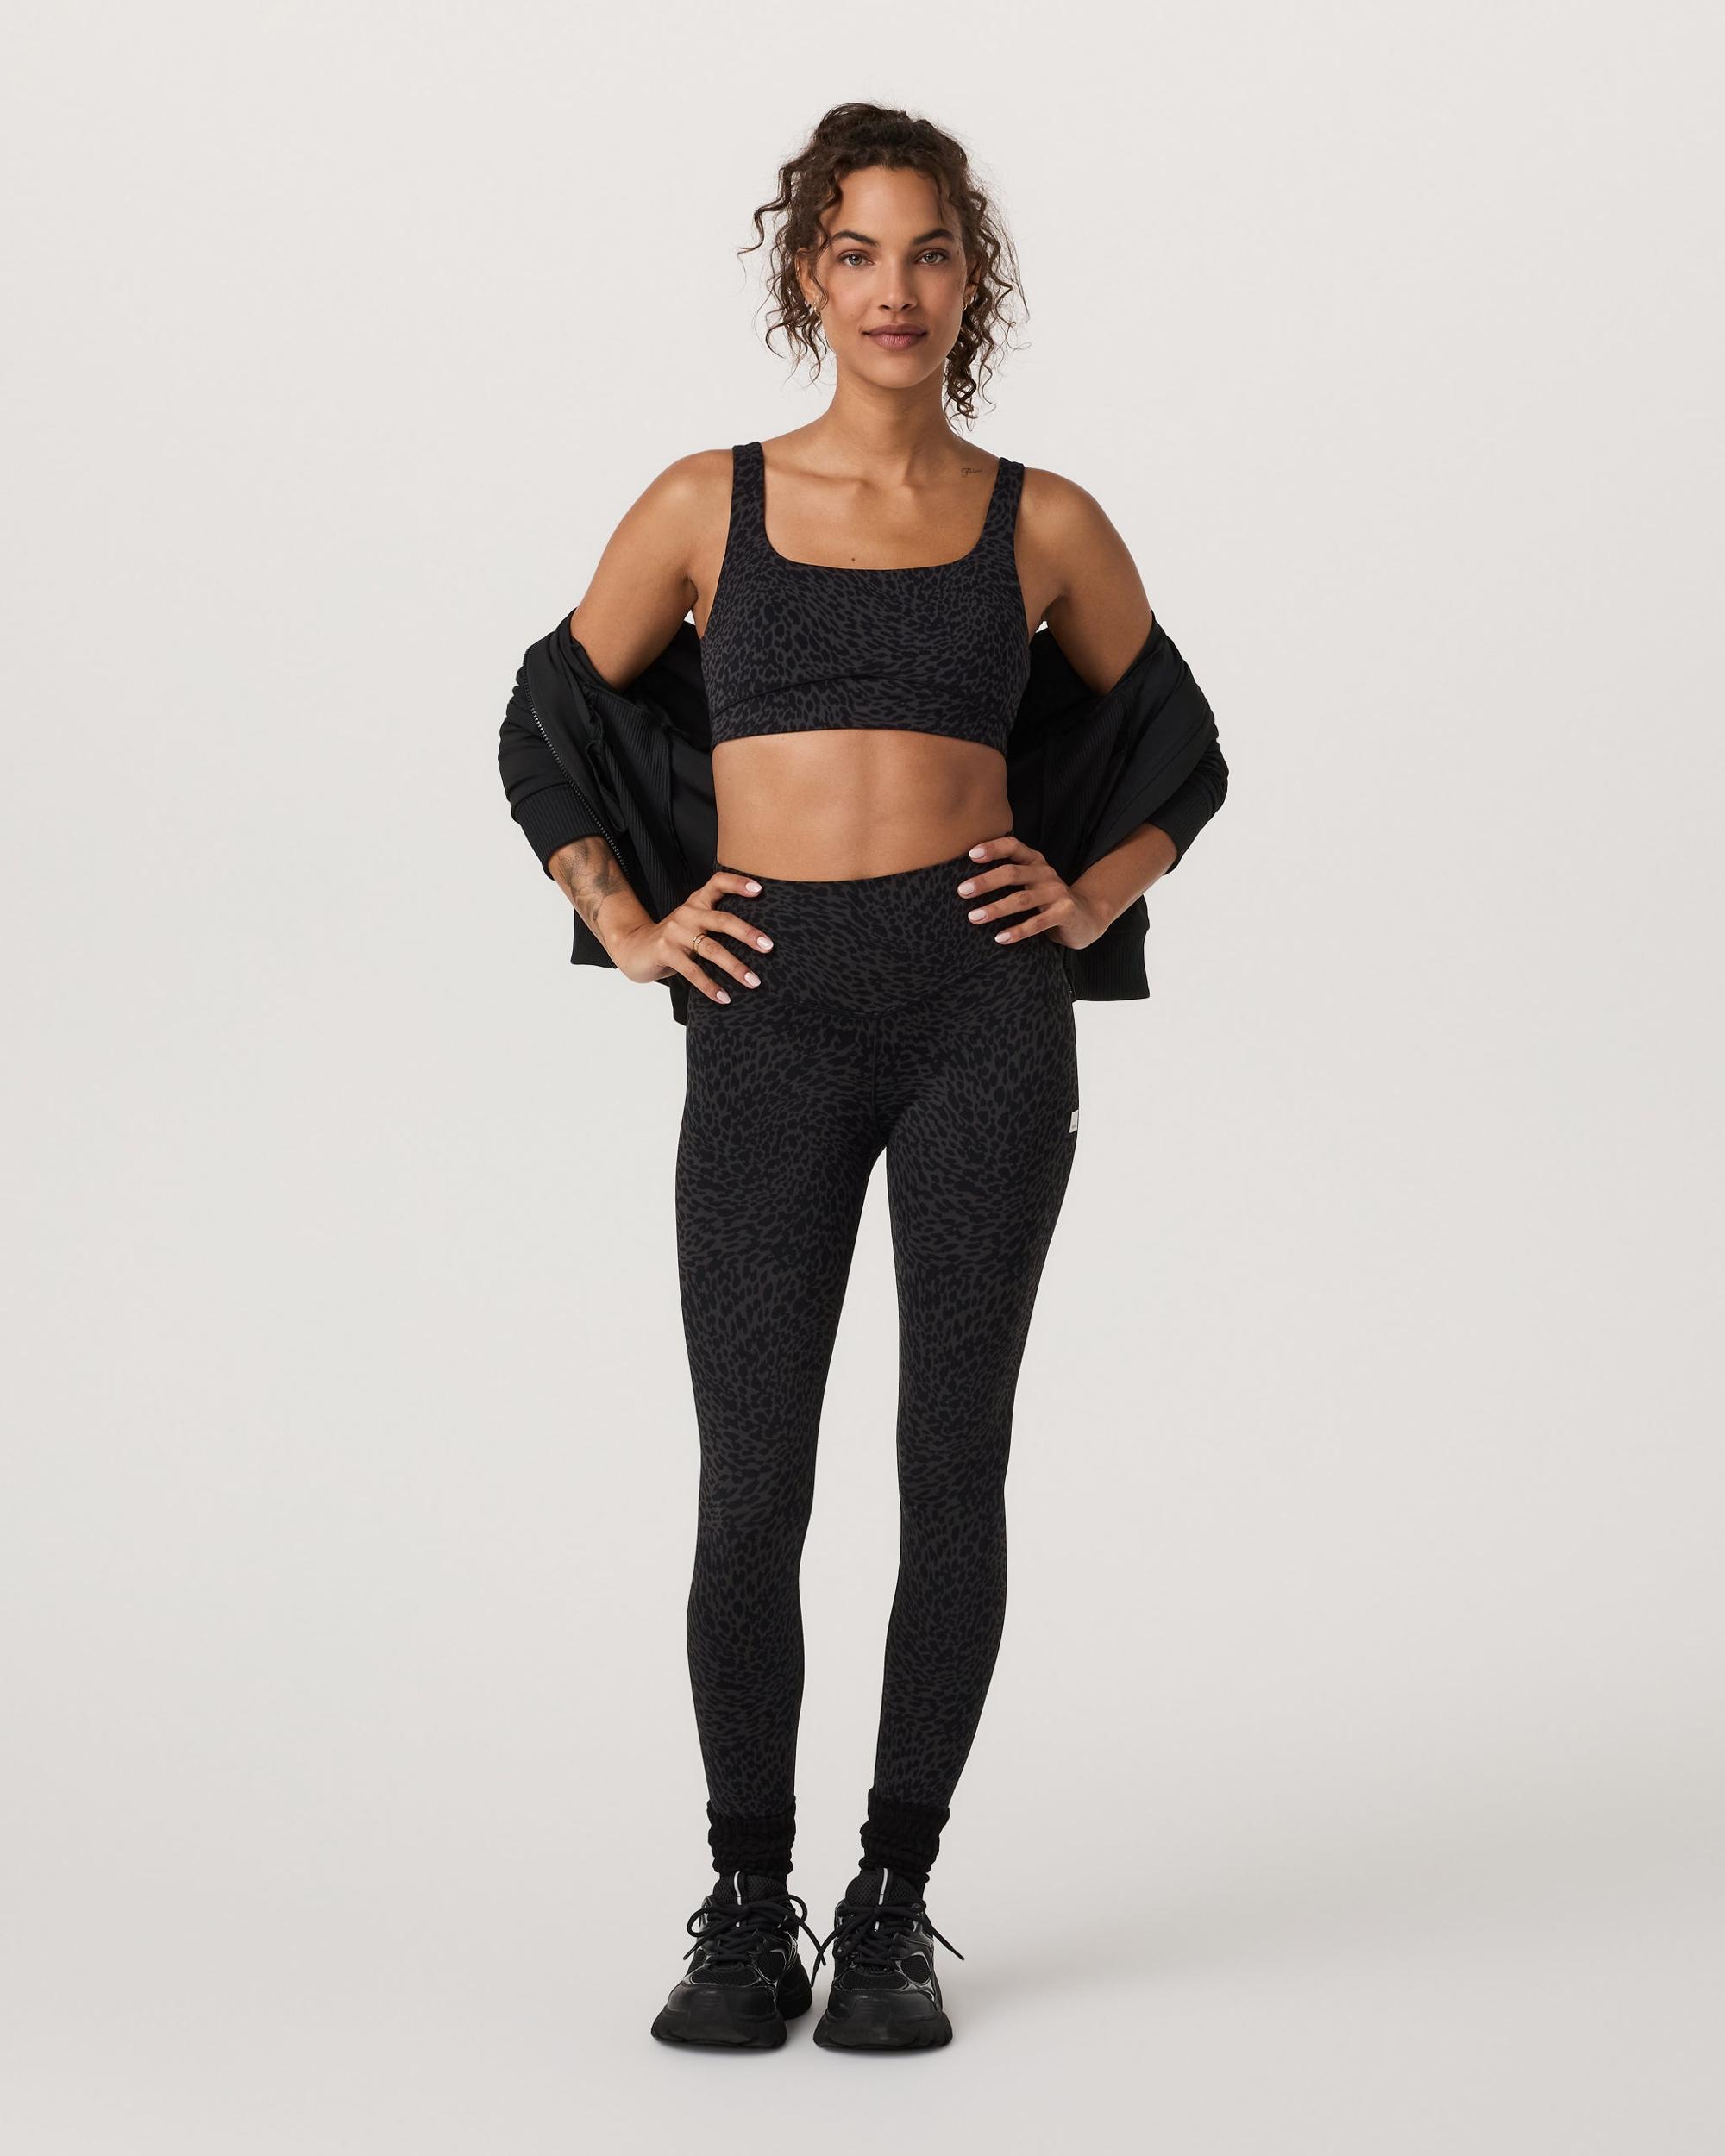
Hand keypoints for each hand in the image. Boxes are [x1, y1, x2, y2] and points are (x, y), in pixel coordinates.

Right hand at [612, 871, 773, 1001]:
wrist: (633, 948)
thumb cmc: (673, 939)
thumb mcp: (693, 923)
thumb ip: (716, 922)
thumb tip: (758, 939)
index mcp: (697, 902)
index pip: (717, 883)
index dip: (737, 883)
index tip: (760, 889)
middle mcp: (687, 913)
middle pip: (722, 920)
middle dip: (747, 934)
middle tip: (768, 947)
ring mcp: (675, 932)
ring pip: (711, 949)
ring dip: (735, 967)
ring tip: (754, 981)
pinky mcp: (665, 952)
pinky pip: (693, 971)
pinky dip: (710, 986)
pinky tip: (724, 998)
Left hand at [955, 835, 1110, 951]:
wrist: (1085, 917)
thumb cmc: (1046, 900)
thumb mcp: (1030, 883)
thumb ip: (1009, 876)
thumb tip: (966, 883)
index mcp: (1035, 861)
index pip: (1013, 847)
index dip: (993, 848)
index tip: (970, 855)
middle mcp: (1046, 873)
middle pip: (1013, 873)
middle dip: (986, 882)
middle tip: (962, 891)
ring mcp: (1057, 892)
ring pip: (1022, 899)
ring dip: (996, 908)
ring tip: (973, 917)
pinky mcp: (1065, 913)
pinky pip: (1037, 923)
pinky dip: (1017, 931)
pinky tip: (1000, 938)